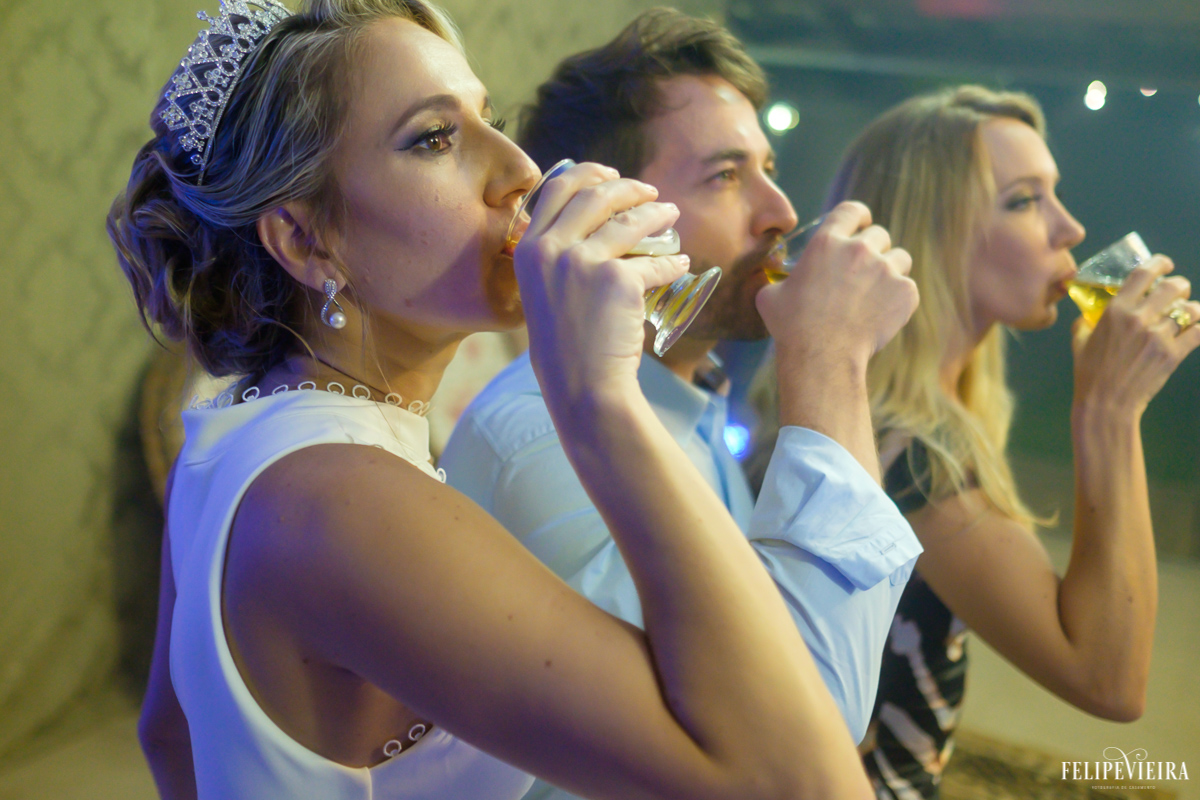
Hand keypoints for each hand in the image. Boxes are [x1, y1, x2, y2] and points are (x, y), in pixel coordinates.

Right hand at [512, 162, 687, 407]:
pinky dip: (673, 263)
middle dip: (629, 188)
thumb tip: (596, 221)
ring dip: (657, 214)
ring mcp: (583, 263)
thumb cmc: (565, 345)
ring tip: (671, 214)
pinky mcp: (618, 280)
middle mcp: (551, 249)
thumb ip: (557, 255)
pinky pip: (655, 263)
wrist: (581, 386)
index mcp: (528, 249)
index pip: (557, 189)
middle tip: (650, 192)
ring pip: (630, 222)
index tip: (611, 175)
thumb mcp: (543, 291)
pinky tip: (682, 263)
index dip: (588, 173)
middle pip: (596, 196)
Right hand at [756, 201, 916, 370]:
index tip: (861, 224)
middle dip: (874, 249)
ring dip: (890, 271)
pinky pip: (908, 287)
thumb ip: (780, 279)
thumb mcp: (771, 296)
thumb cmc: (792, 327)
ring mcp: (886, 270)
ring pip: (900, 258)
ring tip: (875, 294)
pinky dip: (898, 299)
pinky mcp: (905, 292)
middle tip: (864, 272)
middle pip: (879, 234)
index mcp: (826, 242)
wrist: (822, 357)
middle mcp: (859, 249)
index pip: (851, 210)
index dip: (859, 216)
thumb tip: (778, 280)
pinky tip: (881, 315)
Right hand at [1072, 255, 1199, 415]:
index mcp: (1116, 311)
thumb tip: (1090, 313)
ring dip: (1191, 309)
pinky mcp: (1173, 354)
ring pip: (1191, 310)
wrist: (1105, 404)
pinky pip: (1198, 332)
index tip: (1164, 264)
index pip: (1143, 274)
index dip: (1159, 263)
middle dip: (1179, 285)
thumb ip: (1086, 322)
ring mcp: (1159, 336)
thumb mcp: (1079, 342)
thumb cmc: (1088, 373)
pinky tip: (1196, 329)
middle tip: (1177, 291)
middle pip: (1173, 287)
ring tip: (1187, 314)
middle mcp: (1140, 318)